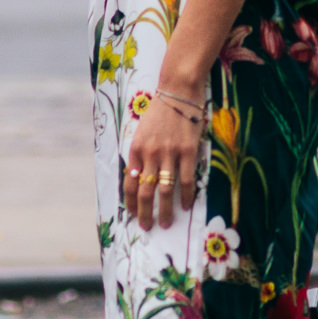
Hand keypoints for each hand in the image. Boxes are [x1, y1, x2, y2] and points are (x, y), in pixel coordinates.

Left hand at [121, 90, 203, 230]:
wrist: (178, 90)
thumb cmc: (160, 111)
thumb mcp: (142, 131)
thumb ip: (140, 154)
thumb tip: (138, 177)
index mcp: (136, 149)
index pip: (129, 182)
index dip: (130, 201)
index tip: (133, 214)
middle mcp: (150, 153)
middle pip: (144, 191)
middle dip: (144, 213)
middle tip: (147, 227)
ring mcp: (169, 153)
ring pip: (164, 189)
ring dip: (164, 210)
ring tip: (165, 223)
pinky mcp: (188, 151)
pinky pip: (186, 179)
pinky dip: (185, 195)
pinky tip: (186, 205)